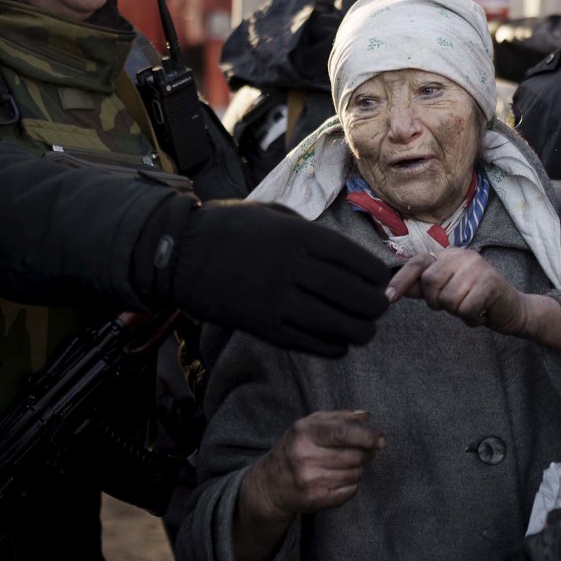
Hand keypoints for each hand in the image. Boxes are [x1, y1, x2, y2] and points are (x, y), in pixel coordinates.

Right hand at [138, 199, 389, 355]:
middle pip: (352, 295)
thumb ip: (309, 231)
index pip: (354, 260)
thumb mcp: (273, 213)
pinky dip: (332, 347)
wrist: (178, 253)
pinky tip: (341, 344)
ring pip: (336, 324)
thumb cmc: (229, 227)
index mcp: (298, 236)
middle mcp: (291, 268)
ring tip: (365, 330)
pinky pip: (308, 343)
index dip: (376, 274)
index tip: (382, 280)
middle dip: (375, 305)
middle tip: (379, 308)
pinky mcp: (262, 327)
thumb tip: (346, 254)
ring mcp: (276, 300)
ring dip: (359, 330)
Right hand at [243, 410, 385, 519]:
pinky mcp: (314, 500)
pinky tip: (339, 479)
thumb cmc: (296, 448)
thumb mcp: (310, 425)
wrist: (270, 484)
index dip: (366, 437)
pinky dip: (351, 485)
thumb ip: (339, 418)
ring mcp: (309, 480)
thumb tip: (366, 417)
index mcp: (305, 432)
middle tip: (366, 451)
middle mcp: (305, 456)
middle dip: (367, 453)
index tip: (381, 440)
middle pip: (354, 456)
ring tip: (347, 465)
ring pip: (354, 474)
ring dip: (358, 469)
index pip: (343, 433)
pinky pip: (349, 491)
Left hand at [386, 249, 560, 347]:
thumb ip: (423, 287)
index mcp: (449, 255)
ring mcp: (477, 267)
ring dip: (458, 312)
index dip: (400, 280)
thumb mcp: (447, 291)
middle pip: (430, 282)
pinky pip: (465, 310)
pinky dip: (472, 319)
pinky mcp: (490, 282)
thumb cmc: (475, 299)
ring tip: (471, 307)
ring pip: (448, 299)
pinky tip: (481, 313)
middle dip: (437, 302)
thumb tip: (394, 289)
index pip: (418, 263)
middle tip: (455, 305)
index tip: (386, 298)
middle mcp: (462, 255)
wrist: (512, 310)